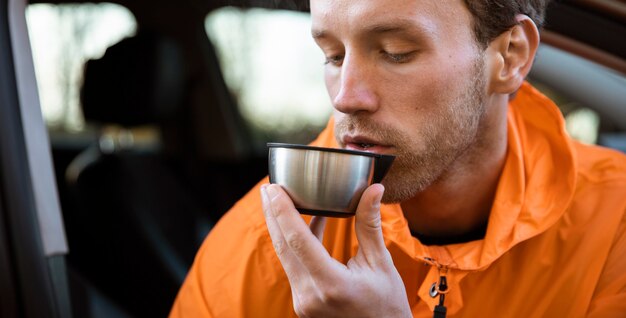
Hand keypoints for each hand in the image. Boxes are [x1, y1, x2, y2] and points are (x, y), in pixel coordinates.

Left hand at [261, 183, 410, 317]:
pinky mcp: (303, 303)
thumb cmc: (386, 306)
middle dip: (272, 214)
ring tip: (278, 201)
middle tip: (268, 187)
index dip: (283, 211)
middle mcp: (310, 295)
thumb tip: (373, 190)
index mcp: (331, 284)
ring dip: (280, 228)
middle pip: (283, 247)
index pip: (298, 241)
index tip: (274, 188)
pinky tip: (307, 224)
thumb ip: (370, 226)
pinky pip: (294, 267)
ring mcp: (303, 302)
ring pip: (285, 257)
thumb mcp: (381, 265)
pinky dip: (296, 244)